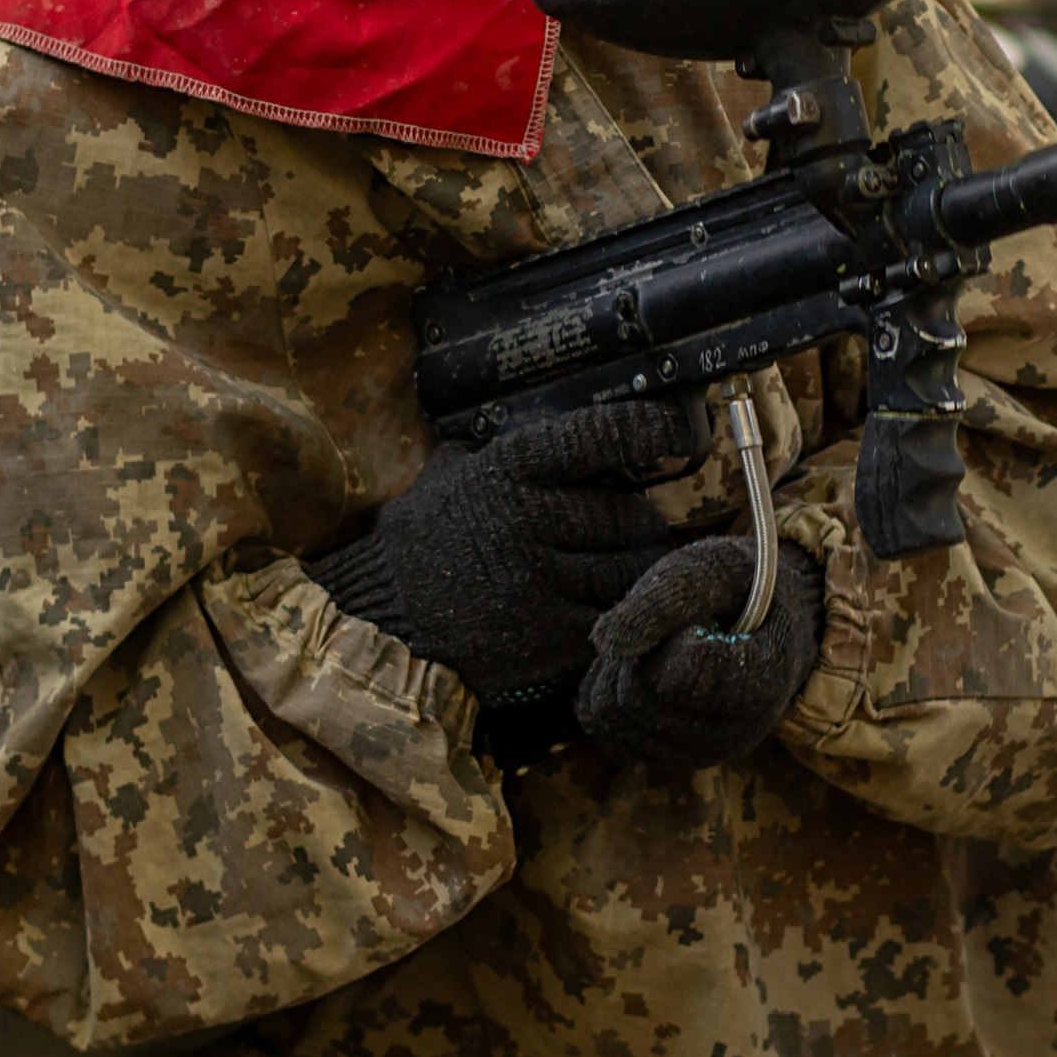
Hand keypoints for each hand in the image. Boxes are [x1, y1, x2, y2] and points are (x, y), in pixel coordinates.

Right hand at [308, 401, 687, 701]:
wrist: (381, 620)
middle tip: (636, 530)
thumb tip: (547, 418)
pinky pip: (614, 620)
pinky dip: (621, 617)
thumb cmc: (420, 542)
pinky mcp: (547, 638)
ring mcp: (539, 581)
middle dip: (639, 525)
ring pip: (631, 571)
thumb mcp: (448, 475)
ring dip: (638, 573)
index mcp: (508, 469)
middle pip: (628, 516)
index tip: (675, 434)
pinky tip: (613, 613)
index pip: (598, 437)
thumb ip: (497, 449)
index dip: (646, 431)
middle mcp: (528, 519)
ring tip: (628, 570)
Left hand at [577, 534, 824, 770]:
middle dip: (633, 657)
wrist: (764, 620)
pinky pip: (614, 741)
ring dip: (616, 677)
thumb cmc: (736, 588)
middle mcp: (738, 731)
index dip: (668, 640)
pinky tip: (633, 669)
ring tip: (653, 647)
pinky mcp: (676, 759)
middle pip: (640, 702)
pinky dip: (609, 700)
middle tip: (662, 628)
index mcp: (763, 680)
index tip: (695, 621)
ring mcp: (705, 752)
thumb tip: (605, 645)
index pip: (682, 678)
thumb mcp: (709, 571)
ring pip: (619, 726)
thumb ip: (661, 601)